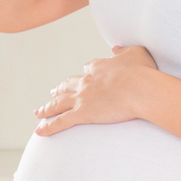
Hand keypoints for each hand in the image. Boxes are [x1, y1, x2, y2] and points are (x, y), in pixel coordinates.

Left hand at [32, 44, 157, 135]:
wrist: (139, 88)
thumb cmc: (142, 72)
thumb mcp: (136, 53)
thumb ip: (124, 50)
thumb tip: (116, 49)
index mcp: (98, 67)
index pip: (87, 69)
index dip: (85, 73)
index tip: (84, 75)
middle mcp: (86, 82)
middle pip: (67, 86)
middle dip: (59, 90)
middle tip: (52, 93)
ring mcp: (81, 98)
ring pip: (58, 103)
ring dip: (47, 108)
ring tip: (38, 112)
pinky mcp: (81, 113)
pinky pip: (61, 121)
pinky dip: (49, 127)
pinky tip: (39, 131)